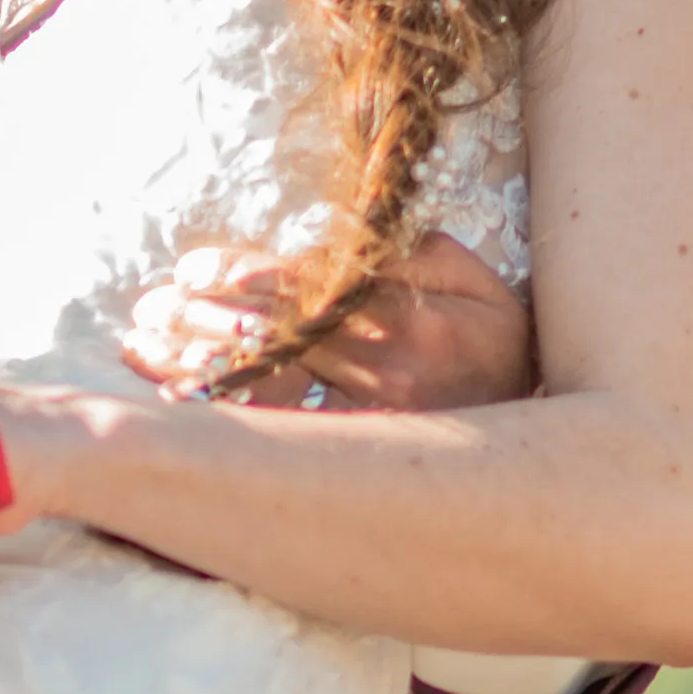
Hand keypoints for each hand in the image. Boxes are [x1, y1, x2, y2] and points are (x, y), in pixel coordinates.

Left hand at [126, 223, 536, 413]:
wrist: (551, 437)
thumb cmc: (500, 350)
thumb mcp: (482, 287)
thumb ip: (423, 254)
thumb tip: (364, 234)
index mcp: (416, 316)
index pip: (311, 288)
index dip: (243, 276)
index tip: (190, 268)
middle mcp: (392, 371)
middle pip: (277, 335)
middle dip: (204, 318)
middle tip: (148, 306)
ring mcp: (375, 423)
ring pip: (269, 384)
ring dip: (198, 363)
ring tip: (141, 342)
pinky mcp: (365, 459)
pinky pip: (281, 433)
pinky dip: (223, 412)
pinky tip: (174, 397)